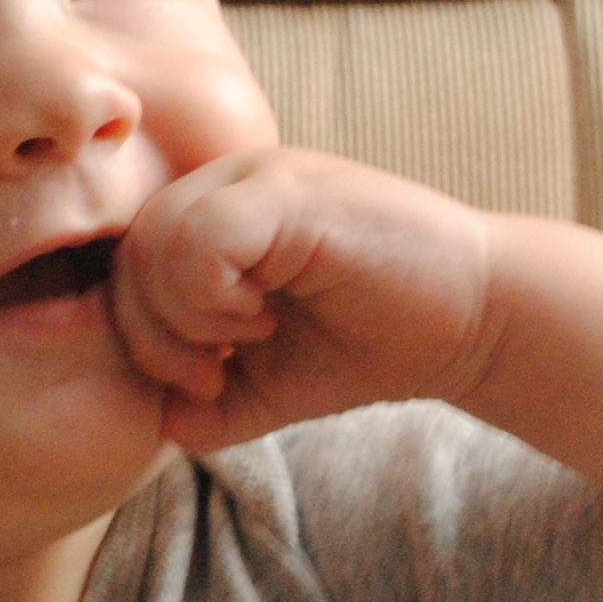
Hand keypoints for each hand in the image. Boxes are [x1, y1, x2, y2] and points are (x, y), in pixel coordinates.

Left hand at [112, 147, 496, 450]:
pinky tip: (260, 319)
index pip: (127, 264)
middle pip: (129, 253)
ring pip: (154, 241)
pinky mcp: (291, 190)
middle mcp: (232, 180)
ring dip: (186, 317)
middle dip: (154, 336)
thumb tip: (158, 424)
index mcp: (218, 213)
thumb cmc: (375, 343)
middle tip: (214, 374)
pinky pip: (199, 238)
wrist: (475, 321)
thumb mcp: (271, 383)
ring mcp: (260, 177)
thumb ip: (208, 402)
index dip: (141, 336)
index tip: (203, 382)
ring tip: (247, 340)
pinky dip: (211, 297)